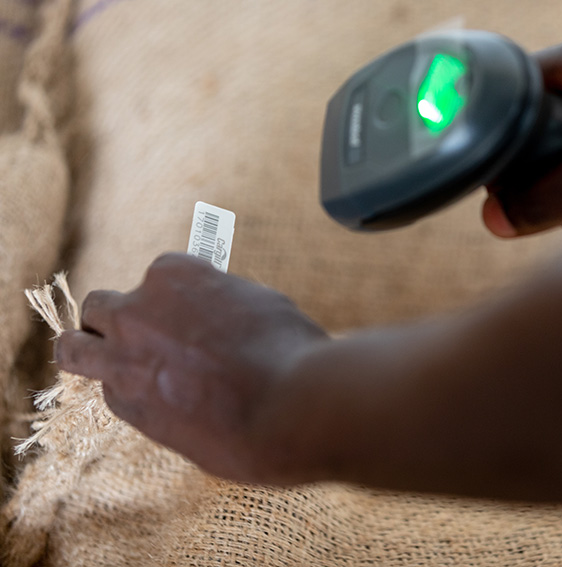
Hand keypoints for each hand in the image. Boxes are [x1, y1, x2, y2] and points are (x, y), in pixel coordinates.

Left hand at [55, 253, 327, 483]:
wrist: (287, 409)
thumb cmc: (288, 351)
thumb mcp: (259, 304)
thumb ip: (222, 301)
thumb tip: (218, 314)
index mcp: (174, 273)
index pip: (158, 276)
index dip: (173, 300)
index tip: (190, 317)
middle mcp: (138, 308)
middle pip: (101, 305)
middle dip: (119, 320)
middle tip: (144, 340)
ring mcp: (124, 357)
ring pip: (74, 346)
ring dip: (89, 351)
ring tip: (110, 365)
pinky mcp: (126, 404)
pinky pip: (110, 393)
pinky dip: (129, 396)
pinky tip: (161, 406)